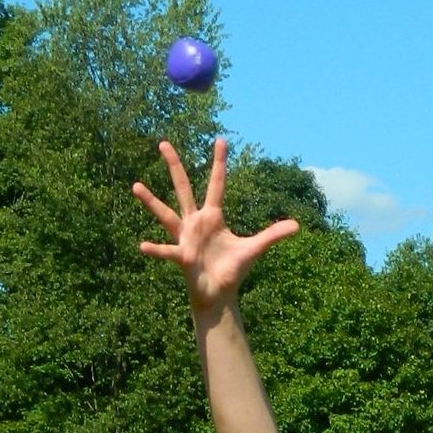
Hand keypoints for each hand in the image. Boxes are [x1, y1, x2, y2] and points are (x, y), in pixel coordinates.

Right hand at [133, 137, 298, 316]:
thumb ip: (272, 235)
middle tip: (163, 142)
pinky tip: (142, 246)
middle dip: (174, 166)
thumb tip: (297, 225)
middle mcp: (195, 221)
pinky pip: (166, 251)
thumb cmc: (232, 269)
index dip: (219, 163)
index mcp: (213, 216)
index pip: (217, 184)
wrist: (219, 293)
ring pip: (166, 214)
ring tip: (135, 186)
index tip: (220, 139)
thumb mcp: (254, 249)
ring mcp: (185, 237)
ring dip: (151, 201)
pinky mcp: (181, 256)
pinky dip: (156, 250)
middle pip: (183, 187)